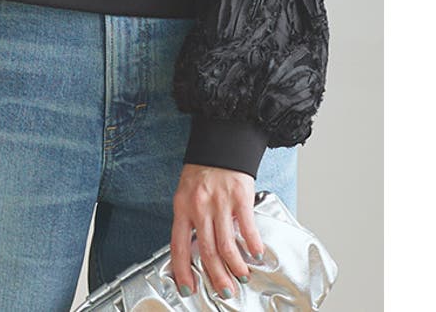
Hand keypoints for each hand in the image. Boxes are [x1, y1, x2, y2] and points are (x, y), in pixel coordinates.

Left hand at [171, 163, 263, 299]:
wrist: (219, 146)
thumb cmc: (202, 172)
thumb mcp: (186, 194)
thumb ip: (190, 219)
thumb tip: (195, 249)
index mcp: (182, 207)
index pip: (179, 245)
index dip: (182, 269)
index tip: (187, 286)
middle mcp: (199, 207)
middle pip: (207, 250)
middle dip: (216, 276)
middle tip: (224, 290)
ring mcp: (219, 202)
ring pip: (226, 244)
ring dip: (235, 265)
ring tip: (241, 275)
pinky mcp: (239, 197)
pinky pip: (246, 227)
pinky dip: (253, 244)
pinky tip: (256, 252)